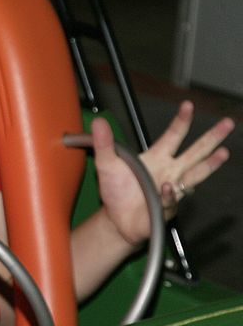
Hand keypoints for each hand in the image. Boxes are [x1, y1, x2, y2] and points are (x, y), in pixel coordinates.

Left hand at [93, 102, 232, 244]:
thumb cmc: (116, 190)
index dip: (181, 121)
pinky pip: (172, 197)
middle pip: (196, 151)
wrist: (117, 219)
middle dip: (212, 137)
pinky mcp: (168, 206)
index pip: (173, 135)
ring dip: (210, 164)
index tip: (188, 105)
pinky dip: (170, 192)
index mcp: (156, 157)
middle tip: (227, 123)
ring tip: (224, 153)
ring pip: (197, 173)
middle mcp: (170, 170)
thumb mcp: (106, 164)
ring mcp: (173, 188)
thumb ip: (104, 143)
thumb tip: (98, 121)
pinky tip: (168, 186)